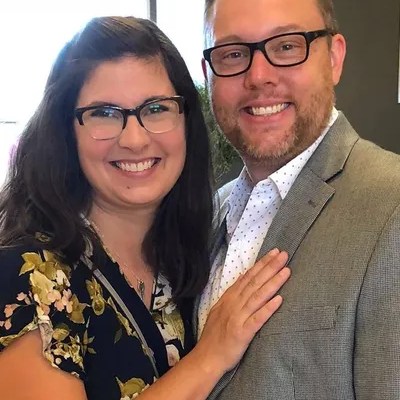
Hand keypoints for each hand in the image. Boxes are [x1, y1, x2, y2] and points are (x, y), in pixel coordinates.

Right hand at [195, 249, 289, 374]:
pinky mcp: (242, 333)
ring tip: (286, 271)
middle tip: (283, 255)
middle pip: (255, 282)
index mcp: (229, 298)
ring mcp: (238, 318)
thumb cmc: (214, 335)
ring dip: (272, 283)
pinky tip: (279, 300)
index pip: (248, 277)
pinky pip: (257, 319)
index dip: (261, 264)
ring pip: (258, 296)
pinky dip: (268, 309)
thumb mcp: (220, 308)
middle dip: (270, 267)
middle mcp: (234, 304)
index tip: (274, 253)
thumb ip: (233, 294)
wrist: (206, 357)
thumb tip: (243, 277)